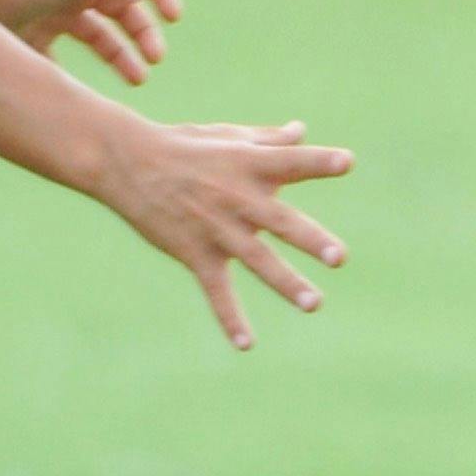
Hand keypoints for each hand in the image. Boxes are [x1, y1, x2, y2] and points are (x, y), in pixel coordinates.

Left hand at [0, 0, 182, 85]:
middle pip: (128, 12)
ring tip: (139, 80)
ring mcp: (60, 16)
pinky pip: (71, 60)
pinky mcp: (40, 40)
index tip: (174, 18)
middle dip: (147, 35)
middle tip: (155, 59)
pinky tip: (92, 91)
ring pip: (105, 39)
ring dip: (126, 57)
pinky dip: (82, 76)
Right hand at [95, 116, 352, 348]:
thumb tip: (301, 131)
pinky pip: (216, 291)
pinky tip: (247, 344)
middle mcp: (237, 197)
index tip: (347, 163)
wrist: (128, 163)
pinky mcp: (195, 253)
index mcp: (250, 164)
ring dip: (286, 283)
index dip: (319, 162)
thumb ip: (268, 141)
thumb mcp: (227, 136)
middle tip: (340, 258)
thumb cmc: (185, 146)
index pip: (291, 161)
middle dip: (311, 240)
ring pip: (257, 260)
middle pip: (281, 221)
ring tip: (315, 303)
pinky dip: (230, 318)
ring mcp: (216, 228)